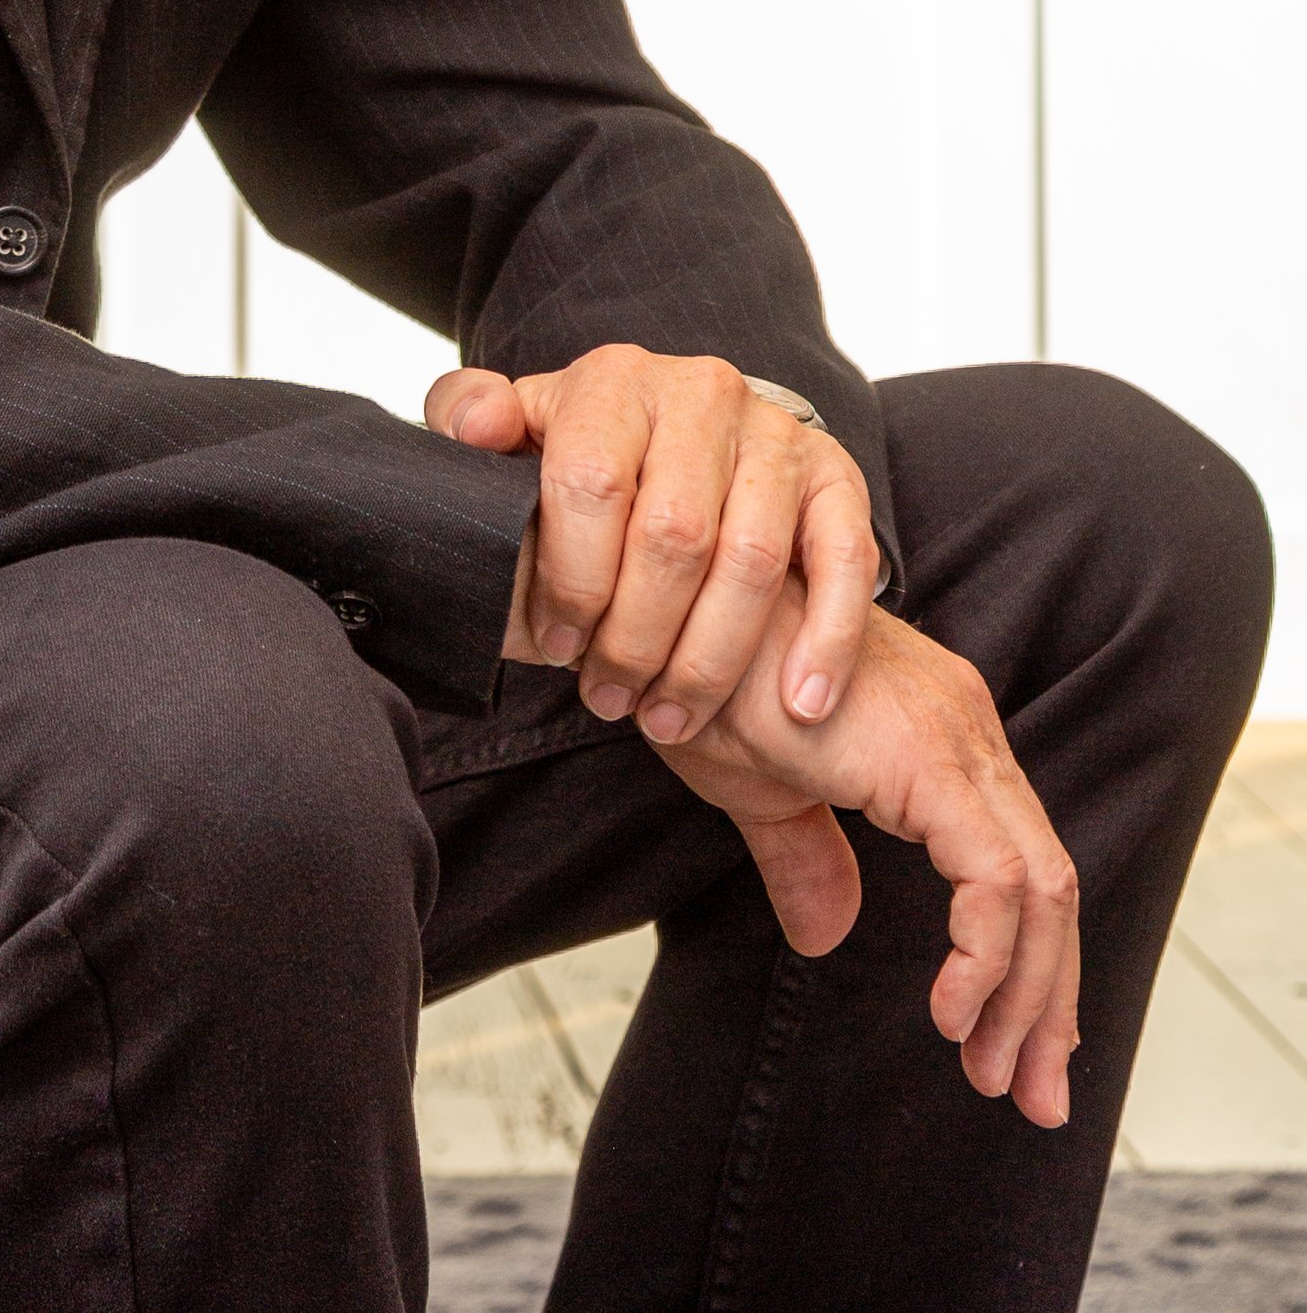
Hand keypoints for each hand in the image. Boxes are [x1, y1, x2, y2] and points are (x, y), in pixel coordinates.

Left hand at [426, 343, 877, 741]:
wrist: (688, 444)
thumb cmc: (588, 460)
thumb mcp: (520, 434)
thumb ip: (472, 419)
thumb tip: (475, 428)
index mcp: (612, 379)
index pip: (588, 482)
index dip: (569, 580)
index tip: (554, 646)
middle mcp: (700, 391)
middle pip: (672, 533)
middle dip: (636, 638)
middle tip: (611, 700)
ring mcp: (774, 430)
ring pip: (751, 558)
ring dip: (710, 659)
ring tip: (671, 717)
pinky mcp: (834, 473)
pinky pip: (844, 559)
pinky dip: (828, 640)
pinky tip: (800, 702)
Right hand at [654, 589, 1080, 1127]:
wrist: (661, 616)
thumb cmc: (697, 678)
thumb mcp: (761, 786)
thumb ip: (808, 855)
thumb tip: (826, 936)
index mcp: (938, 732)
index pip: (1019, 864)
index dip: (1027, 964)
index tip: (1006, 1046)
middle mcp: (966, 726)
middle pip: (1049, 885)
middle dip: (1048, 1002)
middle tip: (1031, 1093)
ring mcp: (956, 735)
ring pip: (1040, 891)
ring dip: (1029, 998)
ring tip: (995, 1072)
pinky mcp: (928, 759)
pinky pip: (995, 880)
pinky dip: (987, 958)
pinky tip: (952, 1012)